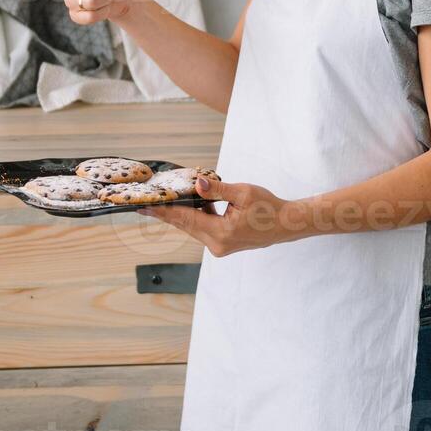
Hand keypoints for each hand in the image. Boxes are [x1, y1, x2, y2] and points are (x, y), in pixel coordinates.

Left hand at [139, 173, 305, 255]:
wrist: (286, 225)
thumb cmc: (269, 207)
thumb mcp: (244, 193)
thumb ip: (218, 189)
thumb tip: (197, 183)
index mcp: (222, 233)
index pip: (186, 220)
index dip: (163, 212)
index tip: (144, 207)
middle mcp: (217, 244)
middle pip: (186, 225)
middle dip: (166, 212)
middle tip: (144, 202)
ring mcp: (219, 247)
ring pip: (193, 227)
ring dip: (181, 213)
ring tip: (163, 200)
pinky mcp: (222, 244)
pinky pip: (203, 228)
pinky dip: (195, 216)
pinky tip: (190, 204)